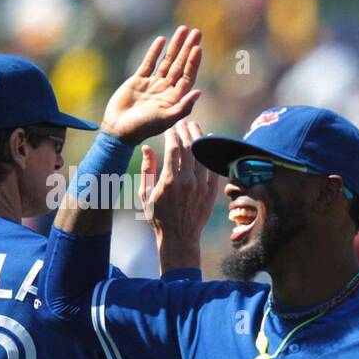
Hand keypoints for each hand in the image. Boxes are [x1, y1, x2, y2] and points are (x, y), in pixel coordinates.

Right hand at [101, 26, 203, 144]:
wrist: (119, 128)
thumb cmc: (143, 127)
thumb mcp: (166, 119)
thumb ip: (183, 107)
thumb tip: (199, 92)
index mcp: (175, 98)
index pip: (188, 76)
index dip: (193, 62)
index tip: (198, 47)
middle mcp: (166, 89)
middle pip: (180, 64)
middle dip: (188, 48)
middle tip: (197, 32)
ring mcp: (153, 83)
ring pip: (167, 60)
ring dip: (175, 45)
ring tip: (183, 30)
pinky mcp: (138, 80)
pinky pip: (149, 62)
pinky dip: (155, 51)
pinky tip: (162, 40)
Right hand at [140, 120, 219, 271]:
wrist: (179, 237)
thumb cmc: (158, 216)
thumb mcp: (145, 194)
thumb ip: (147, 169)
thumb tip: (146, 147)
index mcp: (170, 181)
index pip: (173, 149)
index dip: (172, 135)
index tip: (169, 127)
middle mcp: (188, 181)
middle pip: (189, 148)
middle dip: (185, 132)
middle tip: (182, 122)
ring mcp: (202, 186)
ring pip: (202, 155)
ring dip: (199, 138)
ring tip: (195, 126)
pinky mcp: (211, 191)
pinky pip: (213, 167)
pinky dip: (211, 153)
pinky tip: (209, 142)